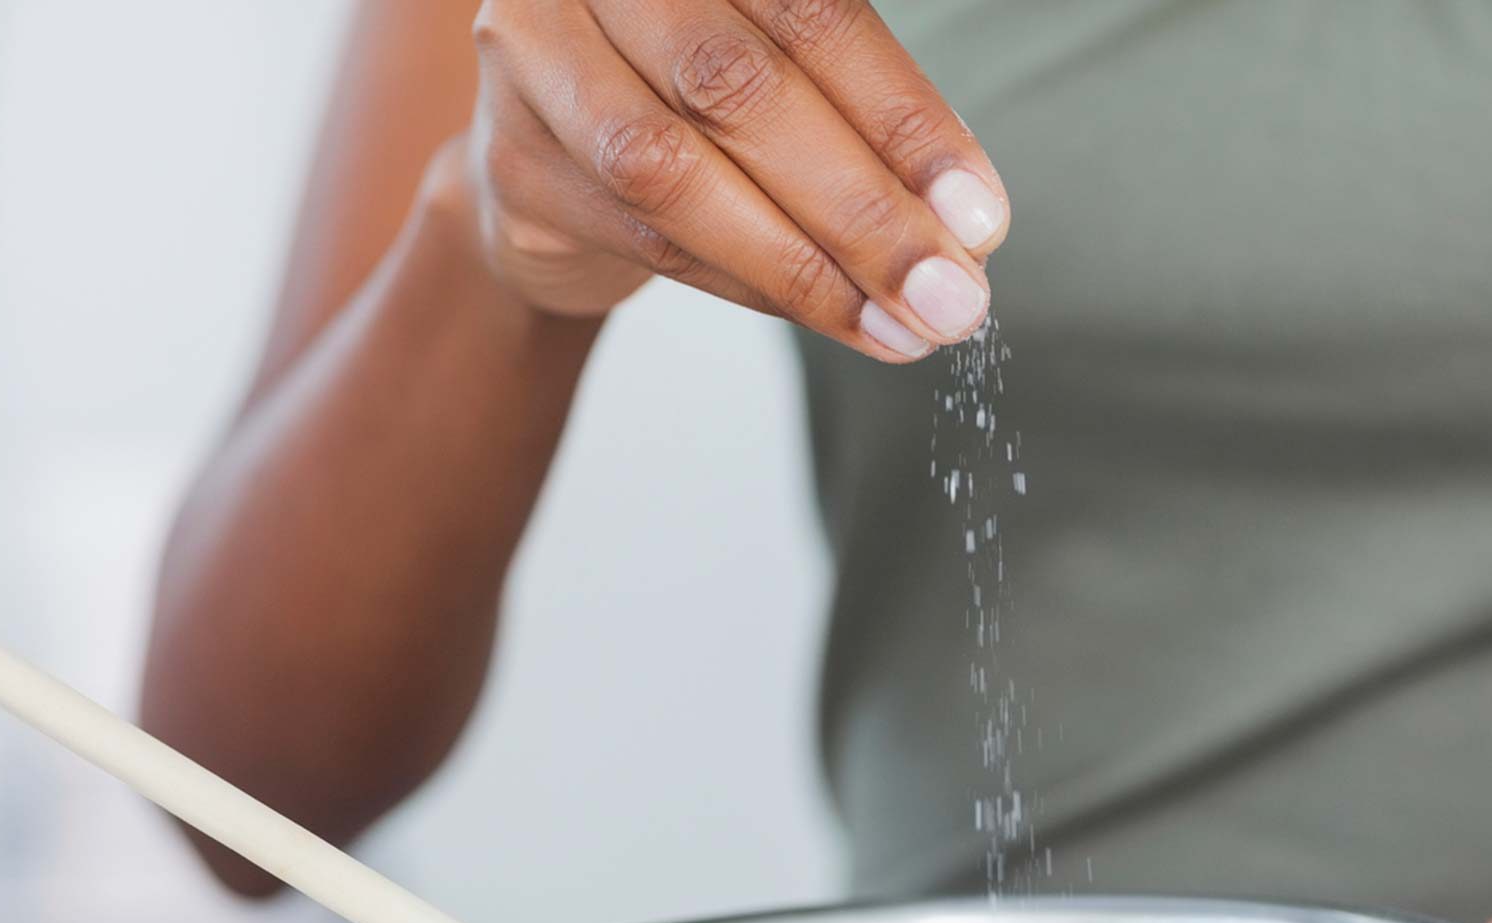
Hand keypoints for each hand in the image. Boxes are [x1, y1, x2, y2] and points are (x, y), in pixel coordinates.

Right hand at [461, 0, 1008, 358]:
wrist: (548, 140)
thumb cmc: (689, 83)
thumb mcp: (776, 56)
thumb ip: (857, 109)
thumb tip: (962, 223)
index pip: (809, 15)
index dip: (900, 118)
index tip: (977, 216)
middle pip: (738, 92)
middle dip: (861, 209)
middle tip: (950, 294)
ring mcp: (536, 57)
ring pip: (677, 173)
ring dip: (805, 266)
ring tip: (900, 323)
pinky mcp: (513, 159)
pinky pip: (647, 238)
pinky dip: (751, 284)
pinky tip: (830, 316)